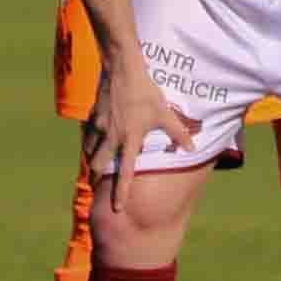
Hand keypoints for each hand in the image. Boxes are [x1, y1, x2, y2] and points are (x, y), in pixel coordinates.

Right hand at [82, 57, 201, 210]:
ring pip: (90, 152)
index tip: (117, 208)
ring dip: (93, 161)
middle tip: (98, 184)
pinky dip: (90, 143)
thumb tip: (192, 148)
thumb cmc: (146, 93)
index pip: (125, 173)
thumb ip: (178, 133)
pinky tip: (94, 142)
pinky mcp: (92, 118)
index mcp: (130, 139)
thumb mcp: (165, 113)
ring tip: (96, 167)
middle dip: (97, 177)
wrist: (123, 71)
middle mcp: (112, 138)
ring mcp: (99, 128)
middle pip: (98, 166)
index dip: (120, 192)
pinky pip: (88, 136)